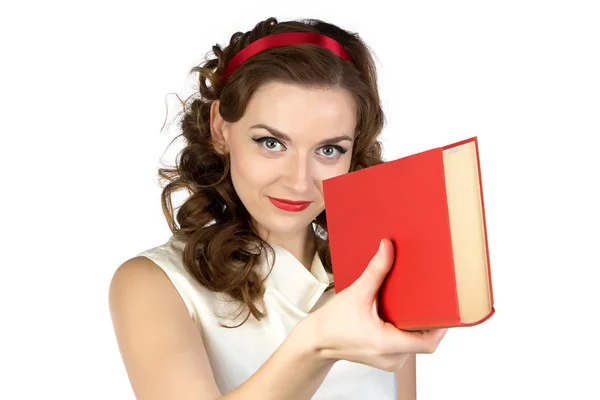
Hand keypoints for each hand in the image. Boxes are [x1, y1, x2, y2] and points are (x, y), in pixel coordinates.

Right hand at [302, 238, 447, 371]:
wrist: (316, 341)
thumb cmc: (333, 323)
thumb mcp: (356, 294)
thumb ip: (375, 271)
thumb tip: (388, 247)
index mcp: (387, 344)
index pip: (428, 342)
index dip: (441, 327)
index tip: (446, 310)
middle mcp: (392, 358)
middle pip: (423, 341)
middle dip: (428, 320)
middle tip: (429, 299)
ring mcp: (388, 361)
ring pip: (413, 343)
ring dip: (415, 325)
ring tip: (414, 305)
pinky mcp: (384, 358)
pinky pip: (403, 345)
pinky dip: (405, 330)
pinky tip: (400, 315)